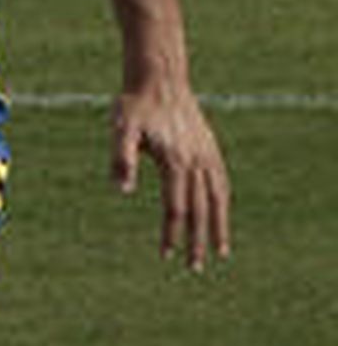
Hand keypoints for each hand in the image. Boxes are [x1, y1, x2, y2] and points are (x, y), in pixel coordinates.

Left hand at [110, 82, 231, 268]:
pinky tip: (221, 213)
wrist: (160, 76)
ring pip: (218, 198)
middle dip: (198, 241)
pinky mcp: (210, 147)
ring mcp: (207, 154)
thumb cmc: (134, 104)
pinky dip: (223, 202)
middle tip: (195, 268)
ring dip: (219, 227)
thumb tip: (122, 191)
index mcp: (175, 162)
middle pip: (199, 210)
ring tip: (221, 252)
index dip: (171, 234)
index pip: (175, 209)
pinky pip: (221, 181)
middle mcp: (196, 161)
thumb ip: (121, 160)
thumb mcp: (120, 129)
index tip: (166, 255)